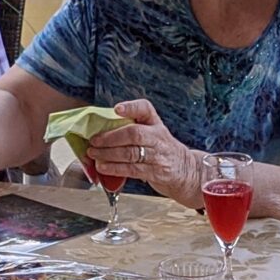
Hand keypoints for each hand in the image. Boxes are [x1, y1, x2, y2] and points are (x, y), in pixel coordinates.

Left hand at [86, 100, 201, 201]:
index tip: (117, 109)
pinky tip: (103, 167)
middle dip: (111, 137)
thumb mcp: (153, 133)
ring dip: (108, 154)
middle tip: (94, 140)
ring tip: (94, 154)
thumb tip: (100, 130)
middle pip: (134, 134)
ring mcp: (158, 155)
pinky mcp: (156, 172)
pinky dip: (115, 168)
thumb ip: (133, 129)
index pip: (145, 109)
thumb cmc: (162, 150)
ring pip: (131, 153)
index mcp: (155, 123)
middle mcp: (158, 137)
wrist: (186, 170)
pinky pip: (132, 169)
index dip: (131, 108)